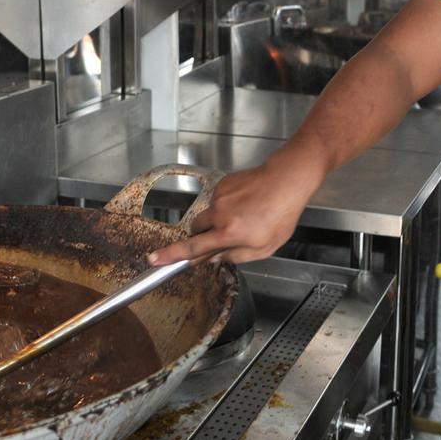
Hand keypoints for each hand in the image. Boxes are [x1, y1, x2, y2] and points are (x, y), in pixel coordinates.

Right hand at [147, 150, 325, 264]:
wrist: (286, 180)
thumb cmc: (281, 214)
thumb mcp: (265, 248)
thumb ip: (236, 257)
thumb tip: (215, 259)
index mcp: (229, 233)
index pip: (193, 248)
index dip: (171, 256)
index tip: (154, 259)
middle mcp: (220, 214)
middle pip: (195, 229)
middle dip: (202, 235)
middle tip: (223, 236)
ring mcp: (219, 197)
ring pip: (208, 214)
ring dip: (219, 219)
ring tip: (245, 216)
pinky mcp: (222, 184)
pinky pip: (217, 200)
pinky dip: (227, 205)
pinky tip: (246, 203)